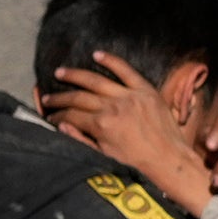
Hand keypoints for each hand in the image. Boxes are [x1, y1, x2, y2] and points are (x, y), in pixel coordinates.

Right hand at [42, 52, 217, 214]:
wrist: (169, 160)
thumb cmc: (137, 163)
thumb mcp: (105, 156)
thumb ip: (81, 139)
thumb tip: (61, 126)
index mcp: (102, 125)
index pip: (71, 115)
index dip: (57, 116)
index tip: (50, 116)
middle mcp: (113, 107)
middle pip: (78, 97)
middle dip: (59, 97)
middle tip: (47, 97)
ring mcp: (130, 96)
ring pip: (96, 80)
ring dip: (75, 75)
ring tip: (61, 72)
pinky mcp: (146, 91)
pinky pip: (126, 71)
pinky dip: (111, 61)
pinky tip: (97, 55)